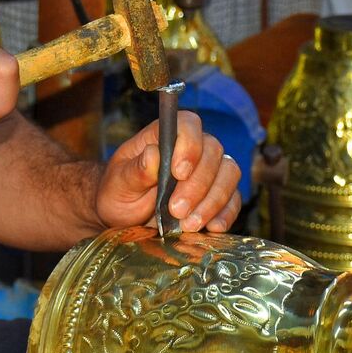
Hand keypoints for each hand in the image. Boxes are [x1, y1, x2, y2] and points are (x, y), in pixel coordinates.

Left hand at [95, 110, 242, 232]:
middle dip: (198, 184)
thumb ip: (134, 171)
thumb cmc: (119, 193)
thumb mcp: (118, 184)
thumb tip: (152, 154)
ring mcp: (209, 171)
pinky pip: (234, 199)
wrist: (124, 218)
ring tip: (188, 225)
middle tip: (177, 210)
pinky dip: (226, 214)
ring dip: (212, 201)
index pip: (188, 124)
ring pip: (229, 174)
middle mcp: (192, 149)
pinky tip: (211, 228)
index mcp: (164, 136)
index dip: (189, 144)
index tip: (178, 173)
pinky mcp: (219, 196)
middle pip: (213, 151)